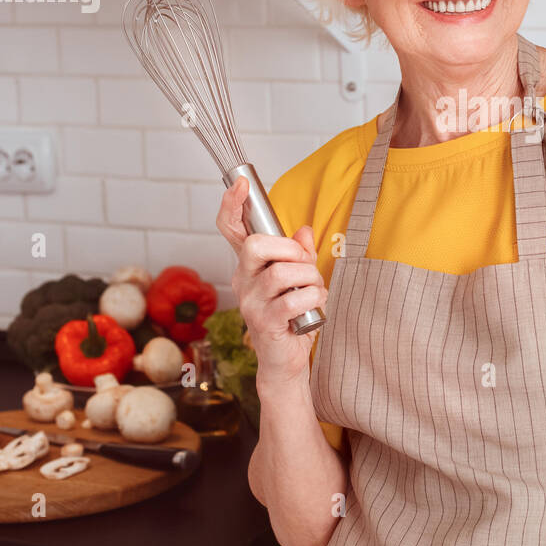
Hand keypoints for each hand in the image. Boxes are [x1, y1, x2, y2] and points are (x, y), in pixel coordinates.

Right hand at [215, 176, 326, 390]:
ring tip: (314, 291)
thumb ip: (300, 255)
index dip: (232, 205)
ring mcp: (250, 302)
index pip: (231, 230)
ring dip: (310, 279)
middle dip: (290, 250)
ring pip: (282, 272)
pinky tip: (314, 307)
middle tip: (305, 265)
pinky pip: (294, 300)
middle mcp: (242, 281)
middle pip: (257, 246)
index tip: (241, 184)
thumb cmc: (291, 317)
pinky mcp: (263, 323)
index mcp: (248, 266)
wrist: (286, 361)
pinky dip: (314, 299)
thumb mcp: (300, 281)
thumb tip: (304, 230)